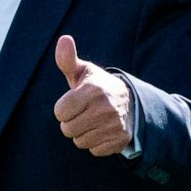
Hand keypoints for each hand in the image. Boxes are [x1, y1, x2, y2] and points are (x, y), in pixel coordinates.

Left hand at [53, 35, 133, 156]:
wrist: (130, 102)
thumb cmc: (97, 86)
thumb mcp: (83, 71)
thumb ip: (67, 59)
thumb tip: (63, 39)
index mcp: (93, 90)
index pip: (60, 112)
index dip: (63, 109)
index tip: (73, 102)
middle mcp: (106, 108)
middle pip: (67, 129)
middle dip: (71, 122)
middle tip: (82, 113)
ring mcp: (115, 125)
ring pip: (80, 141)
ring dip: (82, 133)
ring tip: (93, 121)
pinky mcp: (121, 140)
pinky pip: (94, 150)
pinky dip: (96, 143)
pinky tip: (103, 130)